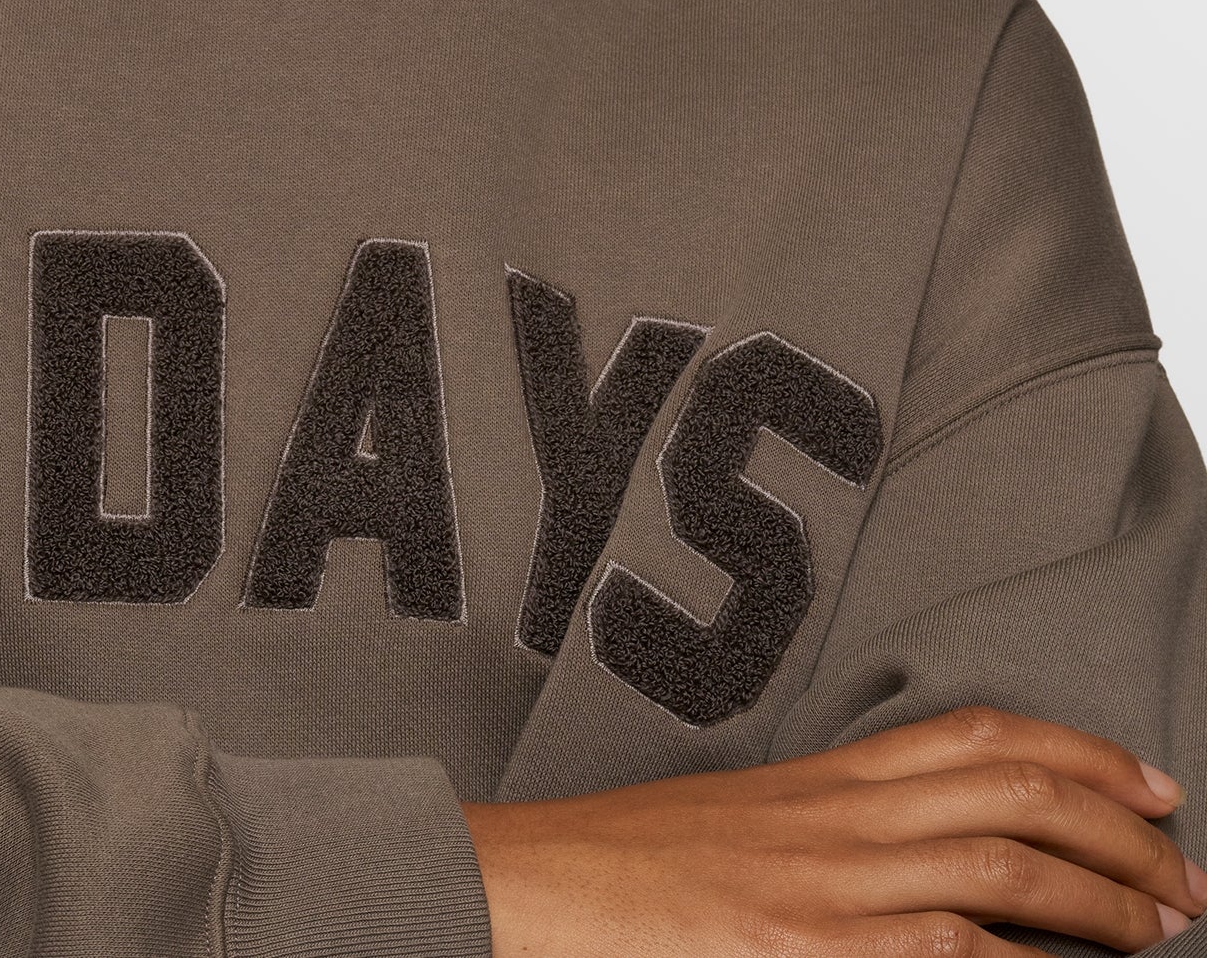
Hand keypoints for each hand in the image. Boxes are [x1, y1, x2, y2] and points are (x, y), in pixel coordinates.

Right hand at [463, 706, 1205, 955]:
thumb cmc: (623, 870)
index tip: (1148, 781)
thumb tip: (916, 871)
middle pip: (1012, 794)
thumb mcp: (737, 829)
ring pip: (1006, 868)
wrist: (531, 890)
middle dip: (1120, 832)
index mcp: (820, 778)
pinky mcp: (815, 952)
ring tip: (1161, 931)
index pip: (972, 735)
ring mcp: (832, 886)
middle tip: (1186, 874)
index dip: (1077, 752)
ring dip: (1105, 900)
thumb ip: (827, 836)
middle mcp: (840, 818)